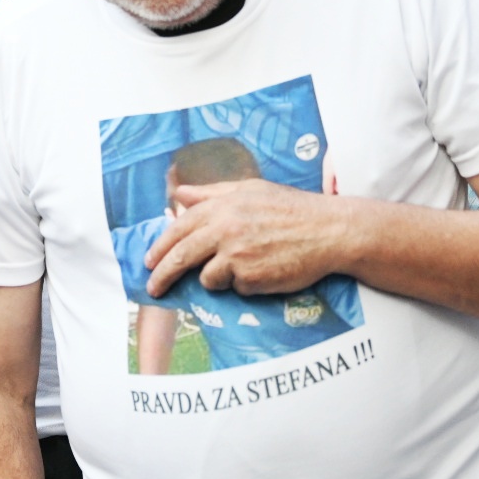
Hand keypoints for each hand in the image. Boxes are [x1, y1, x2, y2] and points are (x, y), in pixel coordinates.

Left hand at [144, 179, 348, 297]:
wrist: (329, 231)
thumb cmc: (291, 209)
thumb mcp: (250, 190)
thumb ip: (212, 193)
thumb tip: (179, 196)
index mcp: (222, 207)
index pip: (179, 229)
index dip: (160, 246)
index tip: (149, 261)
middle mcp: (225, 230)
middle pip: (181, 257)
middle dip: (162, 275)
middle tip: (153, 287)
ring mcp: (237, 256)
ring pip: (208, 279)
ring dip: (219, 278)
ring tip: (248, 264)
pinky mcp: (251, 278)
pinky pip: (236, 289)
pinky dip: (245, 284)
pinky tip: (265, 270)